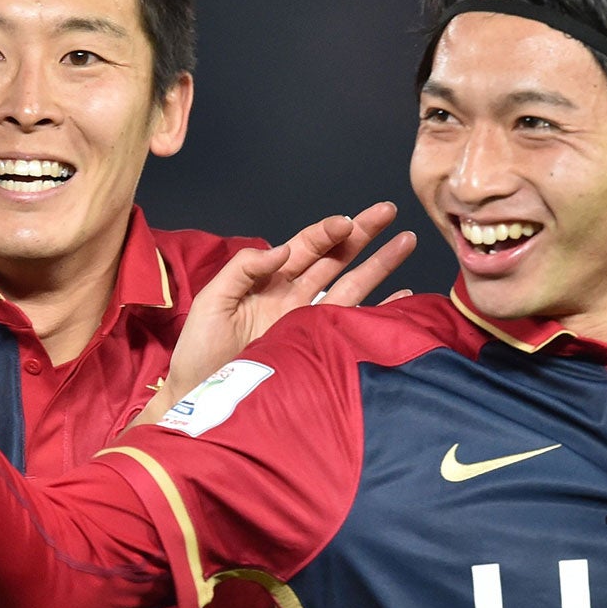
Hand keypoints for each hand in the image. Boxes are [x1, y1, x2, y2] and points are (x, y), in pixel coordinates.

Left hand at [140, 202, 414, 423]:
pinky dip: (379, 311)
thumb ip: (243, 269)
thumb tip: (282, 249)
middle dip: (362, 234)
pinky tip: (402, 296)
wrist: (200, 397)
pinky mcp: (317, 348)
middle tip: (388, 210)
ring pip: (352, 285)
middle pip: (335, 259)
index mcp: (269, 281)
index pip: (305, 247)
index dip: (326, 232)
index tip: (347, 221)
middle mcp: (294, 297)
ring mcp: (308, 322)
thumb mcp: (213, 301)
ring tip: (406, 241)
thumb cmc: (200, 350)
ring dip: (378, 264)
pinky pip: (353, 324)